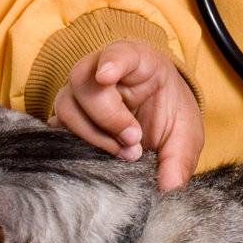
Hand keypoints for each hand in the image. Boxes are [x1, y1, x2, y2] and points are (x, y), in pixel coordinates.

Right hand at [47, 40, 203, 193]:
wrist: (155, 119)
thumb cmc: (168, 114)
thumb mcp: (184, 135)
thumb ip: (179, 160)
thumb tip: (169, 189)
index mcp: (136, 61)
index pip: (119, 52)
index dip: (112, 62)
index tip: (106, 76)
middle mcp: (99, 70)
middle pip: (85, 83)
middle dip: (108, 117)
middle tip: (134, 140)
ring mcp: (78, 92)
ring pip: (67, 108)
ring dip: (94, 136)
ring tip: (124, 153)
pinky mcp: (67, 117)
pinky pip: (57, 131)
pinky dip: (76, 146)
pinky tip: (98, 158)